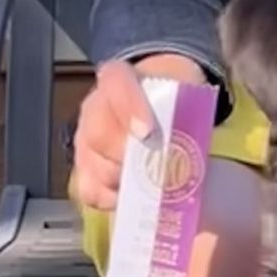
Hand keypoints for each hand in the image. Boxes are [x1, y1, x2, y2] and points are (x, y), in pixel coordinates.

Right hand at [72, 53, 205, 211]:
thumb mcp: (183, 92)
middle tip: (158, 172)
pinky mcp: (84, 168)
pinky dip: (111, 198)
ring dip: (124, 180)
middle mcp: (94, 106)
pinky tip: (132, 197)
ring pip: (93, 164)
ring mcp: (84, 138)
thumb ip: (186, 111)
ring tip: (150, 187)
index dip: (128, 108)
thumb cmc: (172, 100)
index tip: (147, 132)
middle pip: (99, 134)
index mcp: (118, 78)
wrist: (158, 105)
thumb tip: (193, 150)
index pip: (115, 83)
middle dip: (129, 158)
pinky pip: (89, 189)